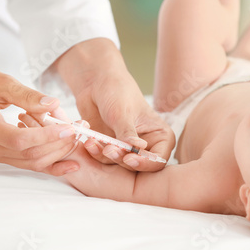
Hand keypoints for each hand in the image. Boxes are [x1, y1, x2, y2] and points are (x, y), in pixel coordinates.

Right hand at [0, 41, 79, 175]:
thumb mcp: (0, 80)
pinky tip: (69, 163)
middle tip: (80, 130)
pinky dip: (48, 162)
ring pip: (30, 162)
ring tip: (76, 137)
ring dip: (56, 152)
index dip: (48, 136)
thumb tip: (53, 105)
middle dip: (58, 145)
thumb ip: (27, 95)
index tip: (70, 127)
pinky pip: (26, 162)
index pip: (20, 140)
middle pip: (28, 155)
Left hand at [55, 38, 174, 170]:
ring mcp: (128, 149)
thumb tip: (139, 149)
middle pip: (139, 166)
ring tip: (95, 143)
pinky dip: (96, 152)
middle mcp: (147, 146)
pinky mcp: (112, 149)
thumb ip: (128, 133)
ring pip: (120, 165)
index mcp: (160, 136)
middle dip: (122, 160)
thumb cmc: (117, 92)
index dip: (145, 163)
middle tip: (110, 149)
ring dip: (107, 156)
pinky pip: (105, 159)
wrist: (96, 84)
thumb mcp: (123, 113)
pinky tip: (89, 142)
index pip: (158, 159)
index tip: (129, 159)